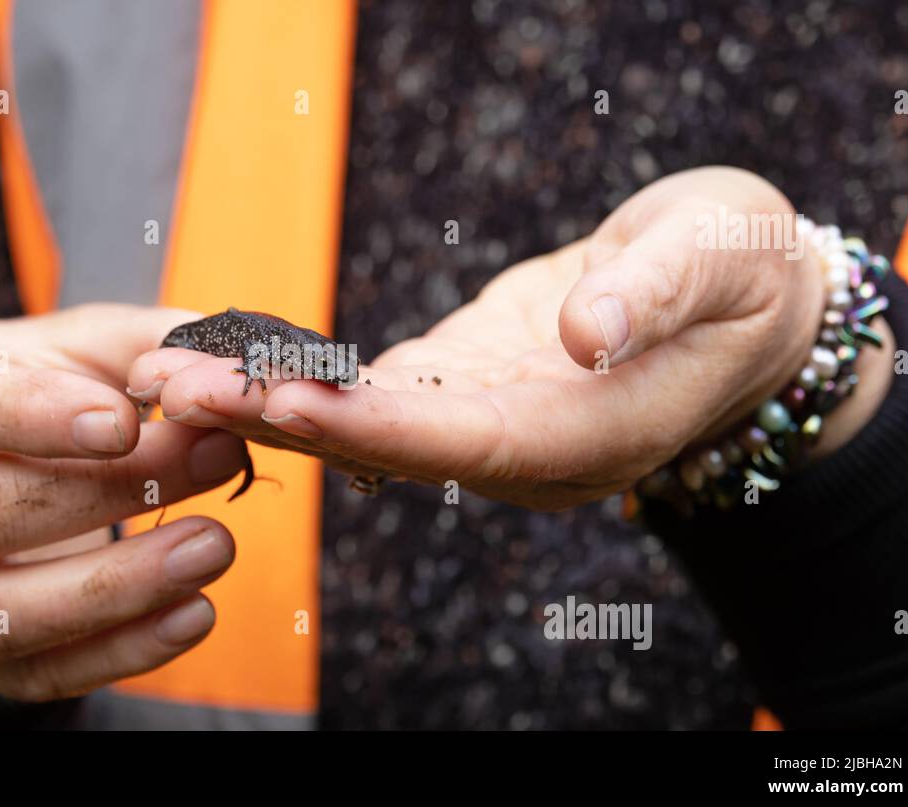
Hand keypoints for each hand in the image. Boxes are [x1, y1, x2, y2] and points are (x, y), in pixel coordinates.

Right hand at [0, 304, 250, 700]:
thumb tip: (222, 365)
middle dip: (105, 492)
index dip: (29, 414)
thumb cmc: (29, 392)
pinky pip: (34, 670)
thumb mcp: (72, 344)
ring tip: (212, 547)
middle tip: (213, 459)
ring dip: (117, 586)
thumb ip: (141, 343)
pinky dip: (122, 649)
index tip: (123, 420)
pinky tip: (192, 613)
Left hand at [128, 167, 892, 509]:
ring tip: (166, 375)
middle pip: (391, 447)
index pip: (467, 440)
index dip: (373, 423)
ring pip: (365, 426)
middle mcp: (526, 449)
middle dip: (281, 419)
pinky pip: (371, 393)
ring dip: (265, 403)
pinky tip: (226, 359)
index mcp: (592, 434)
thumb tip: (586, 335)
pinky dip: (299, 377)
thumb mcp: (720, 256)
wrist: (738, 293)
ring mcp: (488, 423)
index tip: (281, 399)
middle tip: (174, 389)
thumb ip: (657, 295)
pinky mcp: (461, 385)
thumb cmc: (741, 268)